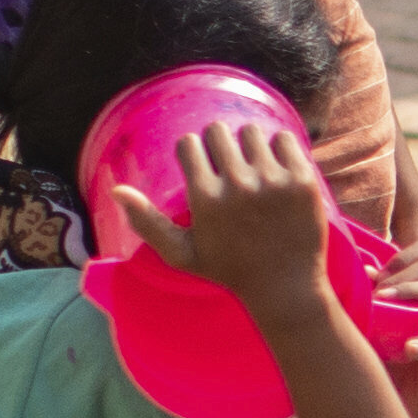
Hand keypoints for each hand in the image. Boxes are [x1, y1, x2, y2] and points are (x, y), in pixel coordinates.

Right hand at [152, 116, 334, 312]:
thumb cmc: (230, 270)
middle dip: (218, 143)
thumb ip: (147, 222)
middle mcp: (237, 186)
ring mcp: (273, 182)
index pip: (188, 143)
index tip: (202, 166)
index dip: (192, 152)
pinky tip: (276, 168)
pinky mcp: (302, 180)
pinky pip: (284, 138)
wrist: (286, 286)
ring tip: (252, 166)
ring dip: (248, 144)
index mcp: (205, 199)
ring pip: (251, 131)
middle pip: (217, 130)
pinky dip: (279, 148)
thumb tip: (116, 190)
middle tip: (227, 163)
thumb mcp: (182, 254)